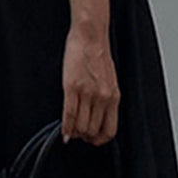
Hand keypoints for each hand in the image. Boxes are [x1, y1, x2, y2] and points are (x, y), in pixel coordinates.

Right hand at [60, 26, 119, 144]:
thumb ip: (105, 99)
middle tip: (78, 134)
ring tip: (70, 130)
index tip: (93, 140)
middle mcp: (102, 98)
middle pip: (92, 130)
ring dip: (74, 132)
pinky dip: (65, 127)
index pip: (110, 130)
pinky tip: (63, 131)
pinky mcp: (72, 88)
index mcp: (114, 97)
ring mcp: (87, 94)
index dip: (100, 139)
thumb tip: (97, 117)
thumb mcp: (109, 80)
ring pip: (80, 126)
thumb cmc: (98, 55)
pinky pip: (69, 114)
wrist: (90, 37)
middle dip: (84, 136)